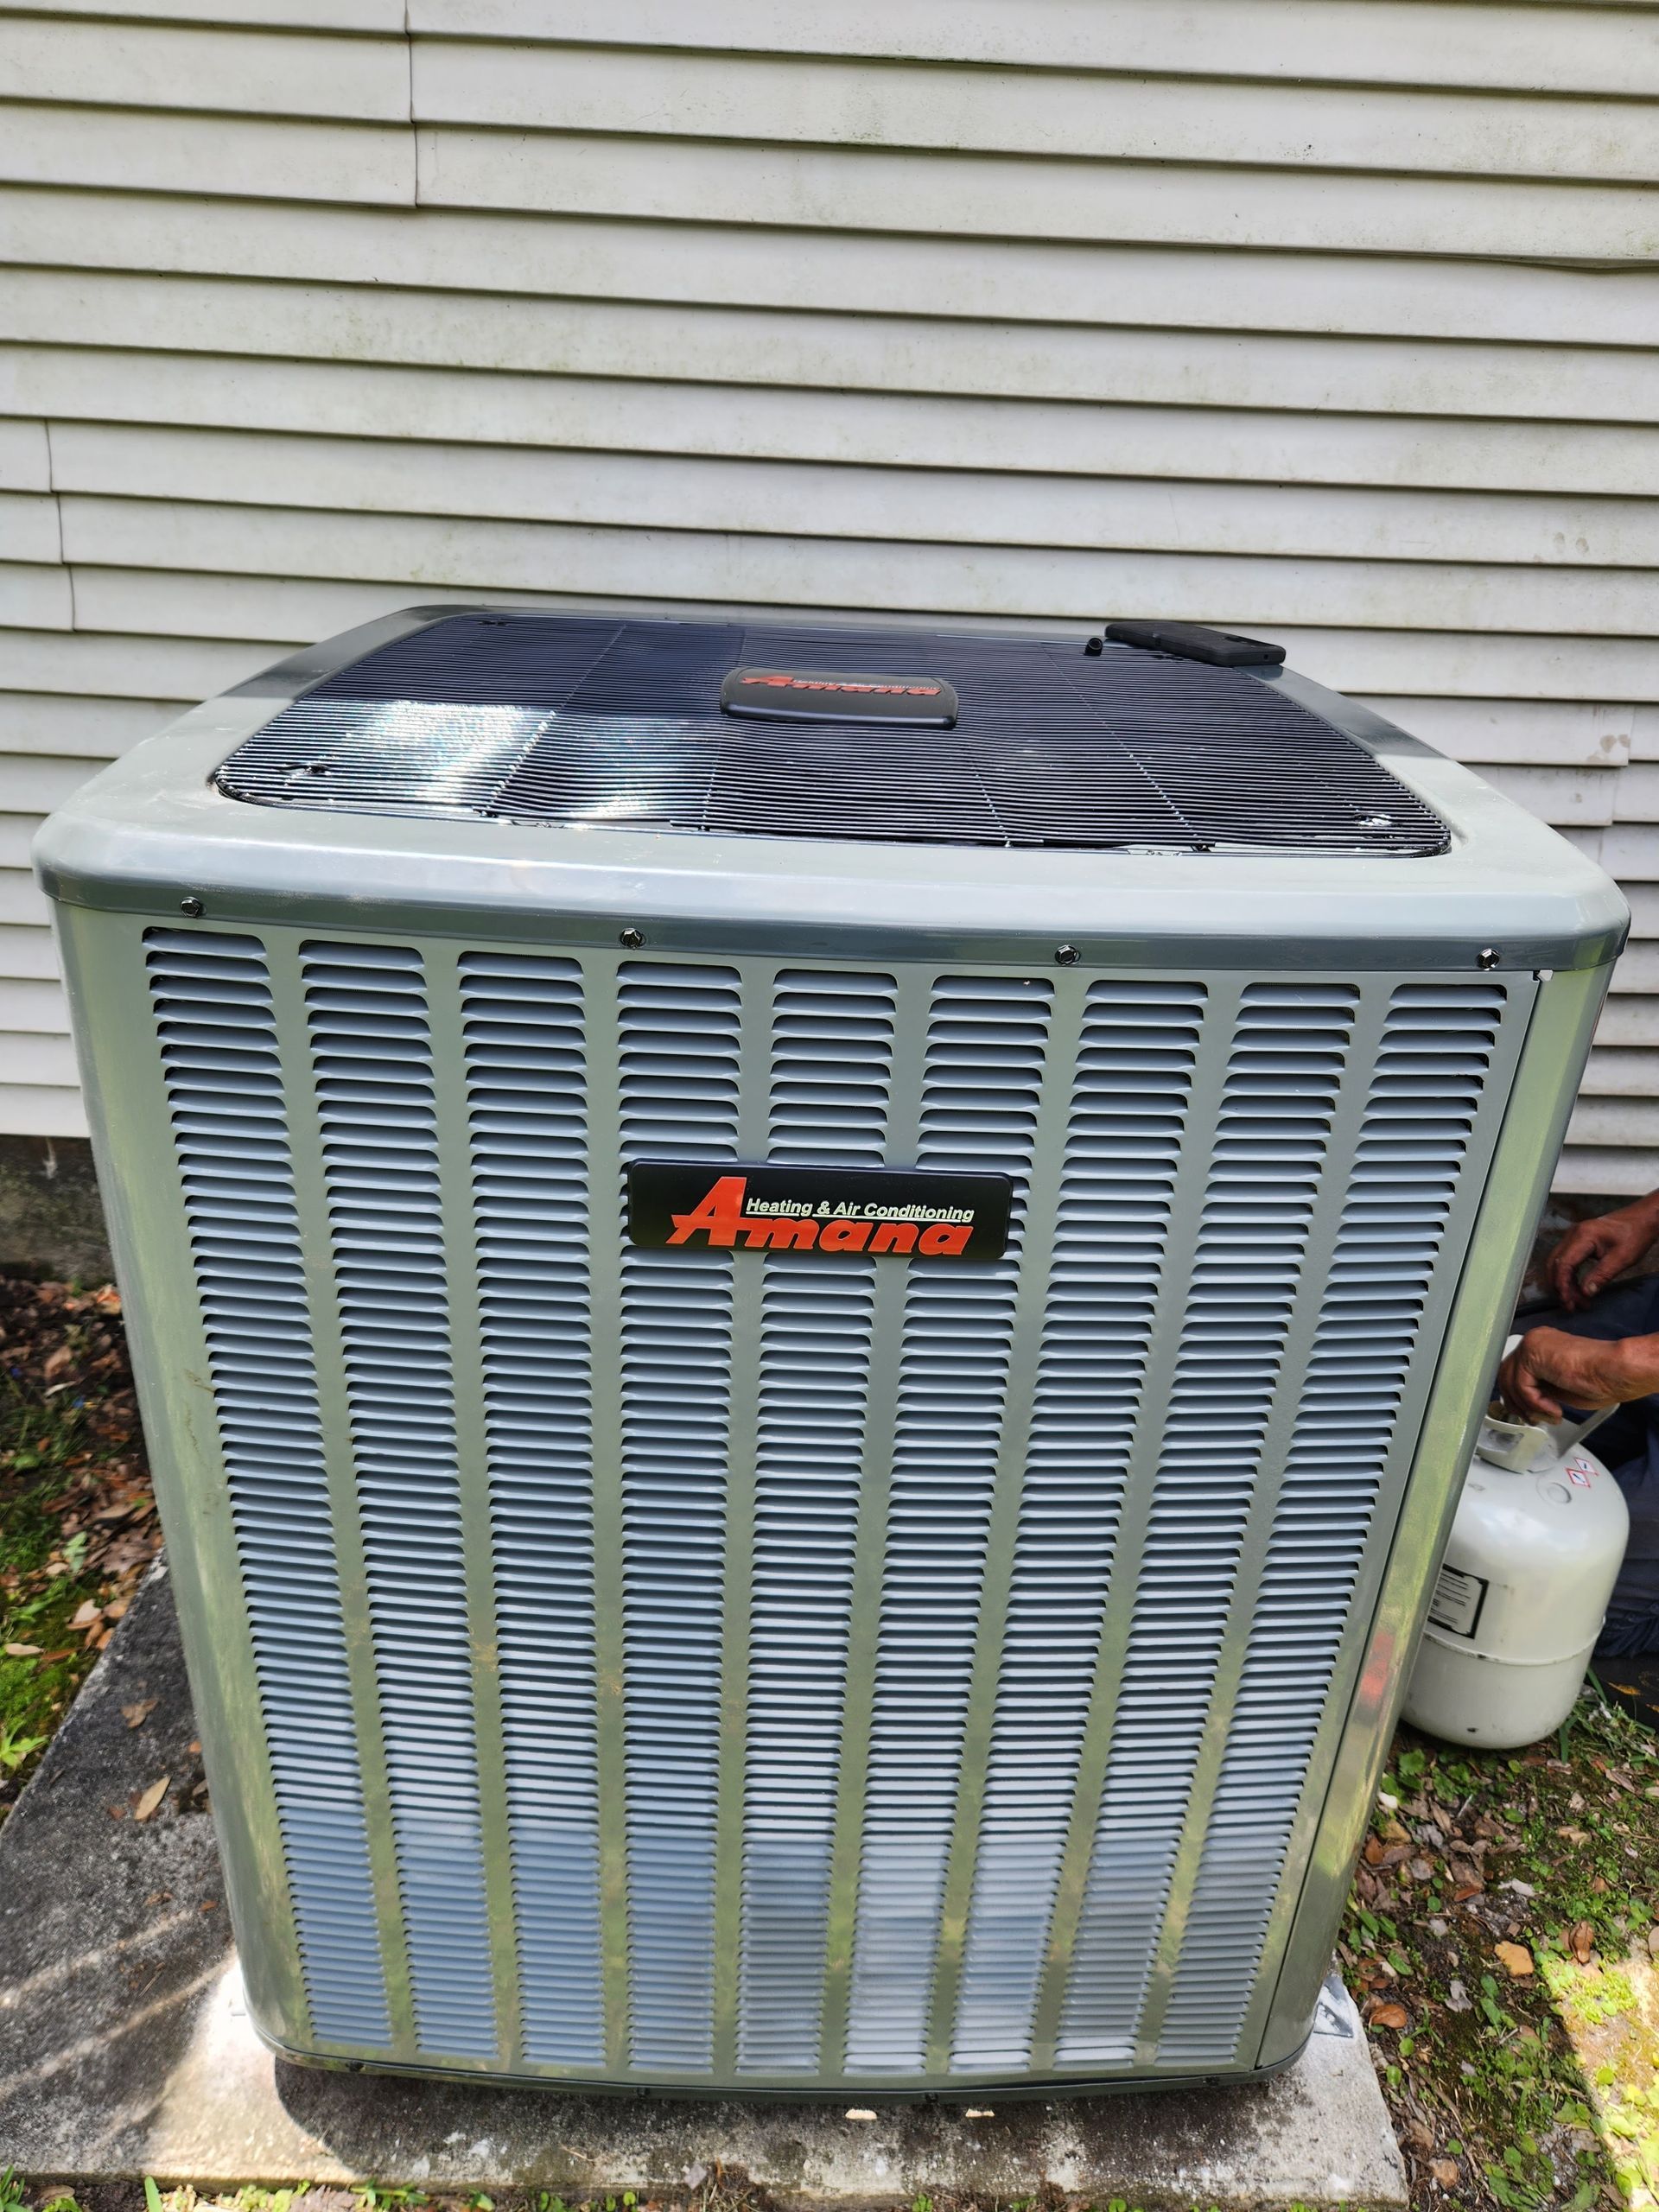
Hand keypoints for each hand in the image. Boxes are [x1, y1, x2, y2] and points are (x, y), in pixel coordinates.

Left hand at [1496, 1326, 1658, 1422]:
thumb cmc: (1600, 1380)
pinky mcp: (1532, 1353)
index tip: (1528, 1414)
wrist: (1616, 1372)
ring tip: (1549, 1417)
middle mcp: (1533, 1341)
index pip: (1514, 1372)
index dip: (1517, 1397)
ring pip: (1510, 1382)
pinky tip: (1555, 1409)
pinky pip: (1522, 1386)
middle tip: (1532, 1420)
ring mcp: (1531, 1344)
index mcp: (1540, 1346)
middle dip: (1516, 1403)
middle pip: (1506, 1376)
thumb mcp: (1559, 1389)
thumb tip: (1523, 1403)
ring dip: (1528, 1407)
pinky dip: (1536, 1403)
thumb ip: (1539, 1390)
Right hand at [1546, 1196, 1658, 1310]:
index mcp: (1583, 1236)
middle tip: (1571, 1306)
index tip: (1569, 1302)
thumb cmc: (1635, 1235)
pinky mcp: (1577, 1240)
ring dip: (1563, 1283)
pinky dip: (1569, 1276)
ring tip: (1576, 1300)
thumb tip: (1585, 1293)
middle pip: (1555, 1263)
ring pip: (1557, 1263)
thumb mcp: (1622, 1258)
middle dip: (1559, 1286)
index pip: (1564, 1263)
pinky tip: (1578, 1288)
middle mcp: (1572, 1234)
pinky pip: (1566, 1260)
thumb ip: (1602, 1275)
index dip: (1563, 1285)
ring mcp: (1573, 1236)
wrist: (1643, 1219)